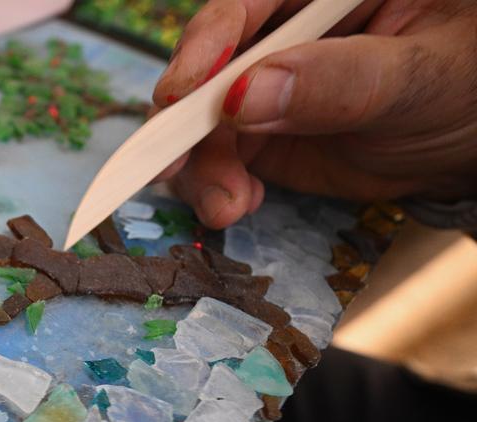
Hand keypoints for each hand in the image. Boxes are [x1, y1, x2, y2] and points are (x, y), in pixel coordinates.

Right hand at [150, 0, 476, 228]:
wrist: (473, 141)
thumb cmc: (468, 82)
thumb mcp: (420, 76)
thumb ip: (340, 82)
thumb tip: (245, 96)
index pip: (247, 4)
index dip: (205, 44)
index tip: (180, 94)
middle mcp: (282, 31)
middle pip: (208, 66)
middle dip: (185, 122)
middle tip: (171, 165)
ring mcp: (264, 84)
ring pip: (199, 120)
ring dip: (199, 168)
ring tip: (227, 204)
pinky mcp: (257, 132)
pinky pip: (212, 157)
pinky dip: (212, 187)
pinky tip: (237, 204)